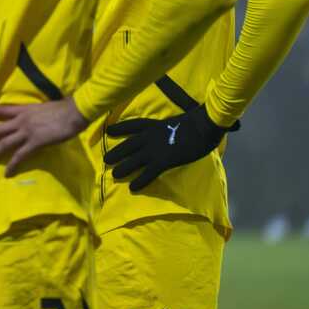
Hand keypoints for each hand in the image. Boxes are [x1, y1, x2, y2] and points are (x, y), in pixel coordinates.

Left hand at [0, 98, 87, 175]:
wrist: (74, 112)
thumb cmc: (61, 109)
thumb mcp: (40, 108)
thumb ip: (30, 114)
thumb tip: (27, 119)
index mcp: (22, 109)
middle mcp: (20, 120)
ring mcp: (27, 131)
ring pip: (3, 144)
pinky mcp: (36, 142)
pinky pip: (20, 155)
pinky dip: (12, 165)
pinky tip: (7, 173)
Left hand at [104, 105, 230, 191]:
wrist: (203, 125)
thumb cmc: (195, 121)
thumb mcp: (176, 120)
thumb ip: (168, 127)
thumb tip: (170, 130)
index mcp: (153, 125)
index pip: (132, 125)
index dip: (120, 128)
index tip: (109, 131)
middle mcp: (150, 136)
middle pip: (128, 145)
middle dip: (116, 152)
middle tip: (106, 159)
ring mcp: (155, 149)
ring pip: (133, 160)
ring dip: (123, 168)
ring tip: (114, 175)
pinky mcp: (164, 160)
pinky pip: (148, 172)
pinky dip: (140, 180)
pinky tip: (133, 188)